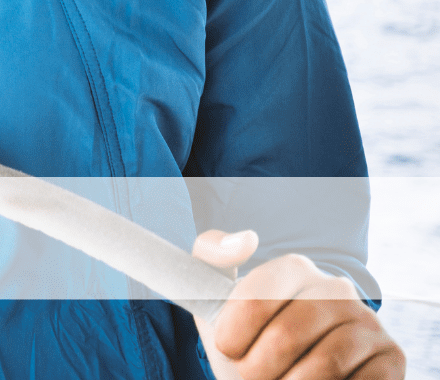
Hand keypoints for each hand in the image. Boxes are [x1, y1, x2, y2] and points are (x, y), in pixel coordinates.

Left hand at [191, 229, 404, 379]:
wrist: (280, 375)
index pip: (254, 300)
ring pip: (324, 366)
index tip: (228, 349)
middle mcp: (337, 288)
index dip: (233, 334)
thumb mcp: (216, 298)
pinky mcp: (392, 356)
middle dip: (258, 368)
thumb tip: (247, 238)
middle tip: (254, 375)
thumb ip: (212, 255)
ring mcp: (368, 321)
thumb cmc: (248, 339)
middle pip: (286, 337)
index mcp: (294, 268)